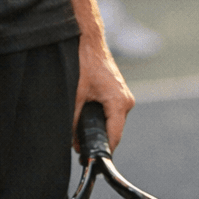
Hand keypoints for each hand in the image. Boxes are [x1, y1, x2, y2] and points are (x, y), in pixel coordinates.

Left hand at [75, 35, 134, 151]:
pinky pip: (109, 111)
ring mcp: (123, 95)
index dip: (101, 151)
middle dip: (95, 138)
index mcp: (120, 103)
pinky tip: (83, 115)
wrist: (88, 38)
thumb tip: (72, 143)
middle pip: (112, 131)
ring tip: (78, 129)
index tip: (90, 161)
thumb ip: (73, 120)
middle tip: (78, 146)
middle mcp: (125, 101)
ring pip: (110, 121)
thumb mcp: (75, 94)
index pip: (114, 137)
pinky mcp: (117, 91)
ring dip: (95, 126)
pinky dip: (97, 115)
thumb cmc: (84, 61)